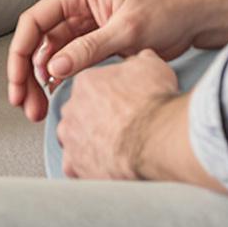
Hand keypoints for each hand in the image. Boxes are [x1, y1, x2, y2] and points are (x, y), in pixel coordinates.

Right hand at [7, 0, 205, 121]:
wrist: (193, 18)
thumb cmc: (166, 11)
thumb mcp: (127, 31)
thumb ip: (89, 49)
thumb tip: (54, 69)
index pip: (34, 22)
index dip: (20, 54)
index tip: (17, 83)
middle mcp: (75, 5)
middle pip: (38, 42)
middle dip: (28, 75)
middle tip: (26, 105)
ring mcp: (83, 23)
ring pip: (50, 55)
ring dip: (41, 82)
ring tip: (39, 110)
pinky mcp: (93, 40)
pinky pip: (67, 60)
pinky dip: (59, 80)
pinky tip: (56, 97)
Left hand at [54, 52, 181, 179]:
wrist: (156, 138)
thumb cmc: (153, 102)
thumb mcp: (152, 66)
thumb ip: (139, 61)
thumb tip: (141, 59)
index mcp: (85, 83)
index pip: (89, 87)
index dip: (107, 96)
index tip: (119, 104)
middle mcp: (71, 109)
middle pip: (79, 113)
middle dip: (95, 119)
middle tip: (117, 126)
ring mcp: (71, 139)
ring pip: (74, 139)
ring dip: (88, 143)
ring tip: (111, 148)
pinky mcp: (75, 166)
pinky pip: (75, 167)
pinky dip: (87, 168)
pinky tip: (104, 166)